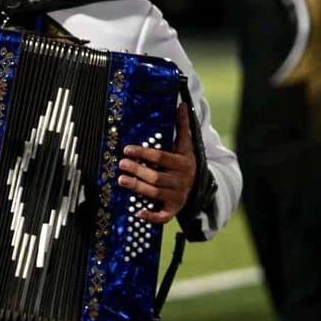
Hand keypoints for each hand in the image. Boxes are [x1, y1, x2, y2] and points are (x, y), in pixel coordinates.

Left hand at [117, 104, 195, 224]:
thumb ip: (182, 126)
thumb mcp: (185, 145)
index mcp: (183, 163)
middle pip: (156, 176)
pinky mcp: (173, 209)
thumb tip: (182, 104)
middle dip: (138, 170)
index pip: (161, 157)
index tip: (127, 149)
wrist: (199, 186)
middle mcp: (180, 180)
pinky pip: (162, 216)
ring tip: (121, 180)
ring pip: (155, 193)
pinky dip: (151, 216)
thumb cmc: (184, 162)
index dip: (144, 153)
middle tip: (121, 164)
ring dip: (137, 187)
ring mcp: (177, 196)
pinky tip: (137, 212)